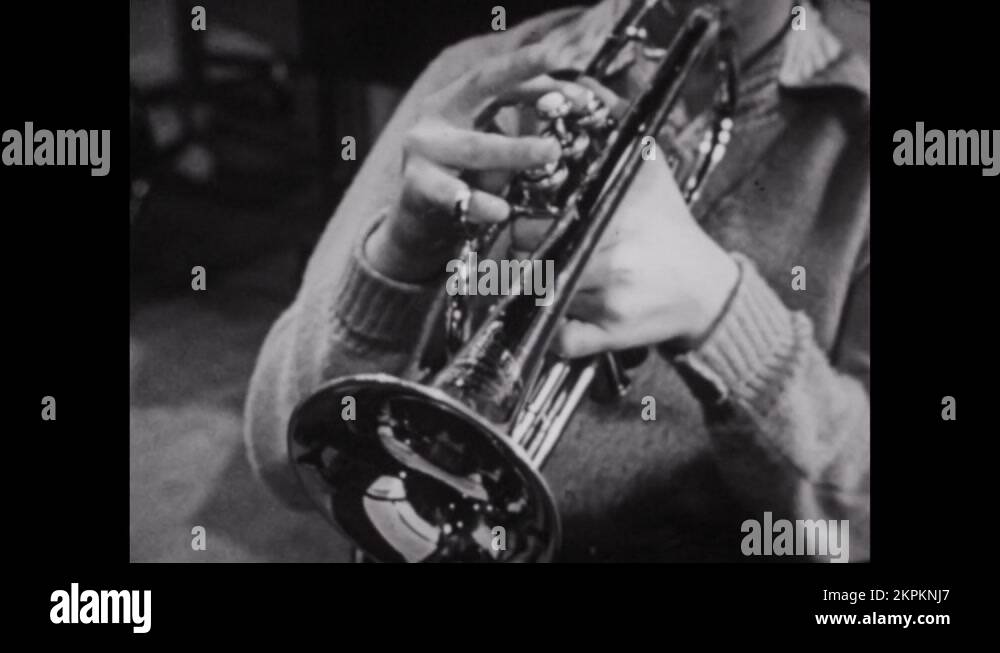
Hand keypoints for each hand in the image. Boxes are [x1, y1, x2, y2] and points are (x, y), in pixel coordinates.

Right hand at [366, 44, 598, 281]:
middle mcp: (437, 116)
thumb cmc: (463, 178)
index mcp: (457, 99)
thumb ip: (525, 130)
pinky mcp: (416, 187)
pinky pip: (452, 195)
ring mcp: (424, 151)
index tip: (571, 77)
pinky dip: (478, 203)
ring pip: (475, 147)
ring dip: (516, 150)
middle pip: (481, 86)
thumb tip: (578, 112)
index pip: (500, 77)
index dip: (535, 74)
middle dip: (522, 77)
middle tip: (560, 79)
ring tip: (550, 152)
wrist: (417, 223)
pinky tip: (500, 211)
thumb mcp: (494, 147)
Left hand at [513, 144, 738, 356]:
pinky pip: (559, 339)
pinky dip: (552, 332)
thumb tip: (585, 92)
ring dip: (532, 291)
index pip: (533, 222)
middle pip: (529, 259)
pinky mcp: (608, 337)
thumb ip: (617, 129)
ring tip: (540, 280)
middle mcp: (611, 258)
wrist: (705, 289)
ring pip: (539, 298)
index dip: (520, 223)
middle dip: (521, 256)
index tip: (523, 223)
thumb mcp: (648, 171)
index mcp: (614, 215)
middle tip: (525, 253)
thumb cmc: (669, 228)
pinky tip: (558, 316)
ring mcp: (608, 301)